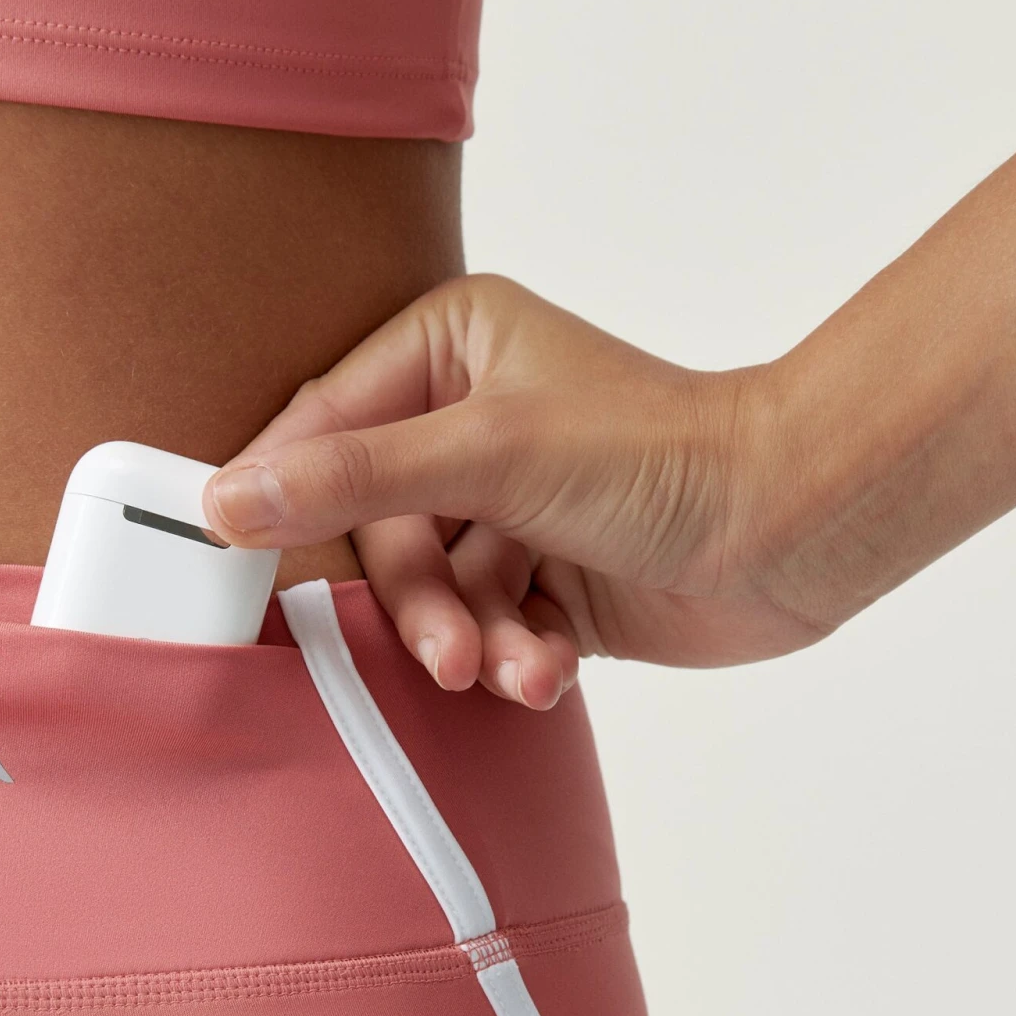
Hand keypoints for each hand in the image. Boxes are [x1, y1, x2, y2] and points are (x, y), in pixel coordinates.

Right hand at [202, 274, 822, 707]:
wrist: (788, 530)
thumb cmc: (660, 456)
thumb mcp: (489, 454)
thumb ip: (354, 477)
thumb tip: (229, 497)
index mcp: (450, 348)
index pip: (324, 424)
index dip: (280, 493)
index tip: (228, 554)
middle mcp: (469, 421)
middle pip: (374, 531)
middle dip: (418, 601)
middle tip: (448, 647)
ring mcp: (505, 506)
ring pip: (428, 593)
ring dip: (467, 639)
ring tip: (510, 664)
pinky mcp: (539, 580)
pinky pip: (480, 630)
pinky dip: (509, 657)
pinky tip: (546, 667)